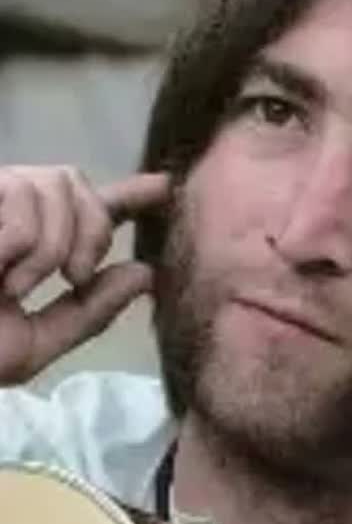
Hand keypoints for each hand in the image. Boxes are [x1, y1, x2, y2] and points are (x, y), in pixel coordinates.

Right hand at [0, 166, 169, 383]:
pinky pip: (22, 204)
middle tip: (73, 279)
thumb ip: (92, 311)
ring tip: (13, 285)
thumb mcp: (36, 342)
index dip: (129, 194)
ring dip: (50, 247)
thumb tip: (144, 274)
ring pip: (54, 187)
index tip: (165, 187)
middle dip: (92, 229)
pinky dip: (20, 247)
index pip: (88, 208)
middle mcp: (8, 214)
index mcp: (31, 248)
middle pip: (76, 181)